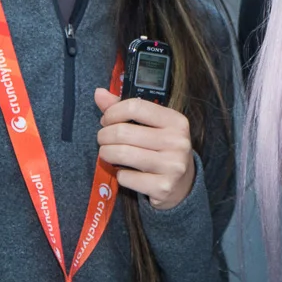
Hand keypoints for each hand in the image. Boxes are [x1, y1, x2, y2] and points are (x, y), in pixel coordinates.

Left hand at [94, 89, 195, 209]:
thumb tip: (98, 93)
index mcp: (175, 121)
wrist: (184, 184)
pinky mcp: (162, 187)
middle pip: (123, 132)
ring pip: (121, 154)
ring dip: (106, 153)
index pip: (135, 107)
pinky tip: (124, 171)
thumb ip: (126, 109)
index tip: (106, 120)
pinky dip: (119, 174)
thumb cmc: (162, 148)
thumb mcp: (152, 126)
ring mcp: (171, 166)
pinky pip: (125, 177)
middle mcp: (176, 141)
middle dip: (104, 135)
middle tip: (102, 139)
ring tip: (106, 153)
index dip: (113, 112)